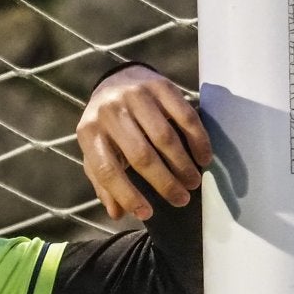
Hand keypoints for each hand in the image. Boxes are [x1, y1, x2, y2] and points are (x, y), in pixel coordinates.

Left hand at [76, 65, 213, 220]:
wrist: (117, 79)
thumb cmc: (107, 126)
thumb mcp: (96, 151)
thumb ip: (103, 182)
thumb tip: (117, 214)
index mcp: (89, 133)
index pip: (107, 171)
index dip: (127, 195)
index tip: (147, 214)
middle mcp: (110, 112)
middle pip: (141, 156)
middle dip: (164, 183)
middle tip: (181, 199)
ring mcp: (136, 96)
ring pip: (165, 137)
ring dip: (182, 164)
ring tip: (193, 183)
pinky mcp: (161, 85)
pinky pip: (184, 116)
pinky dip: (197, 139)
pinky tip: (204, 158)